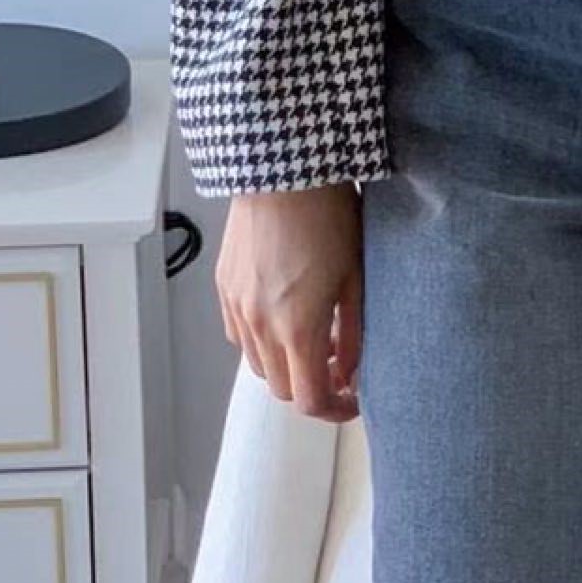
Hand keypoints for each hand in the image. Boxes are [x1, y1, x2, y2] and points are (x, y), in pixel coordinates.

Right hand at [217, 184, 364, 422]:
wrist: (282, 171)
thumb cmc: (328, 217)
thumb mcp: (357, 278)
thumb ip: (356, 334)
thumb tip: (353, 371)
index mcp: (297, 328)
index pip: (308, 400)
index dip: (334, 410)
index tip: (354, 399)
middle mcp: (259, 326)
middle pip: (281, 388)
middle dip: (313, 387)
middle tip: (341, 366)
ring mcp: (237, 307)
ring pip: (258, 364)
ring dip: (287, 365)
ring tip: (318, 336)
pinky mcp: (224, 288)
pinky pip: (241, 335)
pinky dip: (264, 341)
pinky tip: (287, 314)